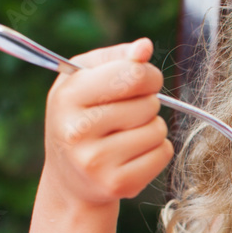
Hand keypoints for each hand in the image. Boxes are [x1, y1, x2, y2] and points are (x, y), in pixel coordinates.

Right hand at [44, 38, 173, 204]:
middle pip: (148, 104)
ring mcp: (96, 162)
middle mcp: (78, 131)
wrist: (70, 178)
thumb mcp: (86, 79)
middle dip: (146, 104)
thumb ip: (117, 58)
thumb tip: (144, 47)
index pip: (133, 75)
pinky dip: (157, 151)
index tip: (144, 81)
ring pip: (158, 130)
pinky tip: (133, 154)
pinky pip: (163, 154)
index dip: (149, 75)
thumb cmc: (82, 116)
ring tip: (127, 135)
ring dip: (152, 128)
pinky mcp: (117, 185)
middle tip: (127, 114)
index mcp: (68, 96)